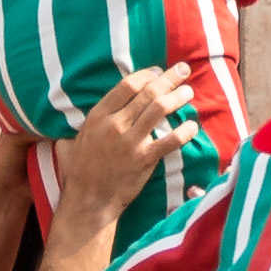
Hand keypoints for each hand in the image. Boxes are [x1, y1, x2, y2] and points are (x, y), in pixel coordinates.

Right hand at [59, 66, 191, 218]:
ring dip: (178, 97)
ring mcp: (130, 142)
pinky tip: (192, 126)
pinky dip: (185, 131)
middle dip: (169, 78)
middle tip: (183, 70)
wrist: (89, 200)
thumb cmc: (82, 169)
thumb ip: (92, 118)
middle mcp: (115, 125)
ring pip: (160, 110)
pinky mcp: (144, 160)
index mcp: (99, 115)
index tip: (158, 71)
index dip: (147, 74)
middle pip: (148, 92)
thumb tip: (101, 103)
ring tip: (189, 92)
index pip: (128, 85)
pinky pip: (170, 141)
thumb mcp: (78, 136)